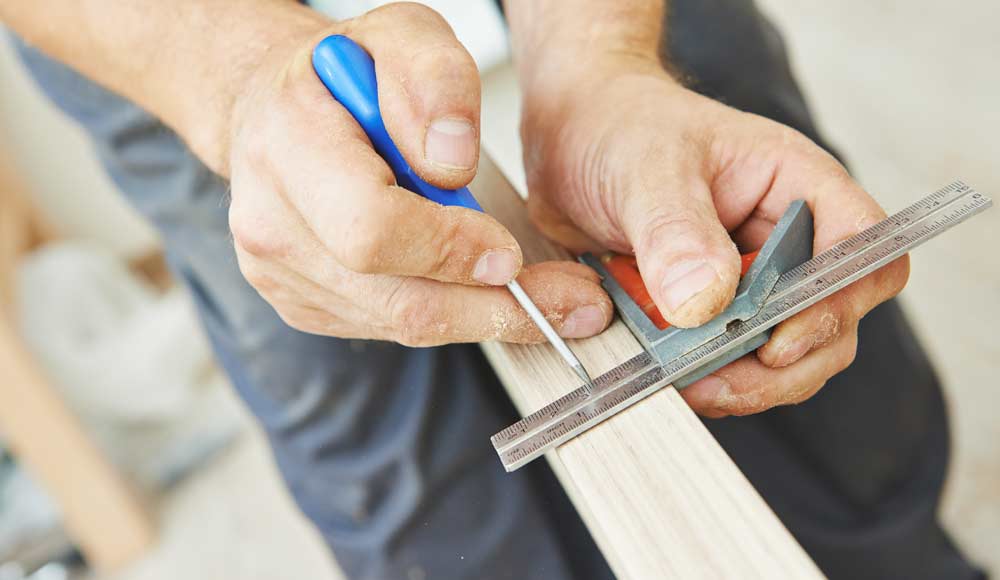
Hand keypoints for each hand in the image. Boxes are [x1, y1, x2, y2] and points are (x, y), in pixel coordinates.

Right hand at [224, 3, 611, 344]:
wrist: (276, 113)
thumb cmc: (342, 76)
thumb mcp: (402, 36)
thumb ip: (436, 80)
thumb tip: (452, 162)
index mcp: (288, 147)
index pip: (373, 228)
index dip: (451, 249)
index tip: (509, 252)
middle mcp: (272, 225)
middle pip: (399, 300)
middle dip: (496, 306)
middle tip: (573, 303)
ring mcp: (281, 276)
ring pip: (403, 324)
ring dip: (485, 318)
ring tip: (550, 301)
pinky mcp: (303, 305)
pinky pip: (392, 328)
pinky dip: (450, 316)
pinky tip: (483, 292)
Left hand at [520, 57, 907, 415]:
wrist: (570, 138)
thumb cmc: (621, 128)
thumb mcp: (646, 168)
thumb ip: (675, 231)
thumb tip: (706, 303)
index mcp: (796, 184)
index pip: (864, 247)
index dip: (840, 301)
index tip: (780, 340)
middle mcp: (788, 237)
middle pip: (833, 318)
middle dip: (786, 363)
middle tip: (722, 382)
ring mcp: (752, 280)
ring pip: (788, 354)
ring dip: (747, 382)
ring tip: (688, 384)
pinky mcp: (713, 311)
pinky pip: (733, 361)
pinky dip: (710, 378)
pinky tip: (672, 377)